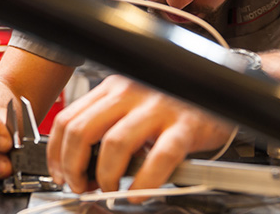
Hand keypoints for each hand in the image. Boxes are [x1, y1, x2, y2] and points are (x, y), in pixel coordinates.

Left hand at [46, 75, 232, 196]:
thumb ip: (108, 124)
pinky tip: (141, 193)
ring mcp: (158, 107)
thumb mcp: (134, 103)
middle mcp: (131, 92)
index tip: (61, 174)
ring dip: (105, 176)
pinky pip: (159, 157)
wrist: (222, 89)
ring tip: (111, 190)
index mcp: (114, 87)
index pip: (68, 118)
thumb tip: (81, 163)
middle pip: (82, 130)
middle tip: (82, 186)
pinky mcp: (185, 126)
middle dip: (74, 166)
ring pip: (113, 144)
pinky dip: (145, 182)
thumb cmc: (175, 102)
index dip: (57, 152)